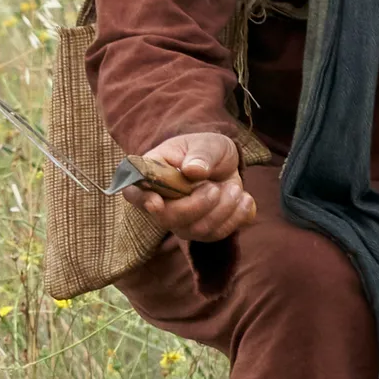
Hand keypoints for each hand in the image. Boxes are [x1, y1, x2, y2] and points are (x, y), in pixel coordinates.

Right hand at [130, 132, 256, 240]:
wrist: (226, 164)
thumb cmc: (207, 149)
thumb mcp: (208, 143)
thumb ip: (201, 155)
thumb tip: (193, 170)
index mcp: (153, 175)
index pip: (134, 193)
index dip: (141, 201)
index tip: (156, 202)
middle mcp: (162, 203)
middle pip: (168, 219)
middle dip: (198, 205)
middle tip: (217, 187)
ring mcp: (180, 221)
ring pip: (196, 229)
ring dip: (223, 208)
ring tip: (235, 188)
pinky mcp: (202, 231)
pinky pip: (217, 234)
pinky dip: (236, 217)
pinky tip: (244, 199)